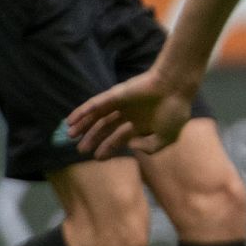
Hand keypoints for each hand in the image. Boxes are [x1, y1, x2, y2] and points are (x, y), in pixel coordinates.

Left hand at [67, 66, 197, 158]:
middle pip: (106, 127)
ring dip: (83, 125)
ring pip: (98, 116)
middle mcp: (130, 114)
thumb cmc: (174, 111)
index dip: (109, 147)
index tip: (98, 158)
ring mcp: (121, 104)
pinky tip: (71, 121)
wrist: (176, 87)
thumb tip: (129, 146)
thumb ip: (150, 148)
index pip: (121, 137)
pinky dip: (81, 112)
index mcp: (143, 123)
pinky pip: (94, 105)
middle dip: (93, 138)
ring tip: (70, 136)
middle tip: (80, 151)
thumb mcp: (167, 138)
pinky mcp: (115, 95)